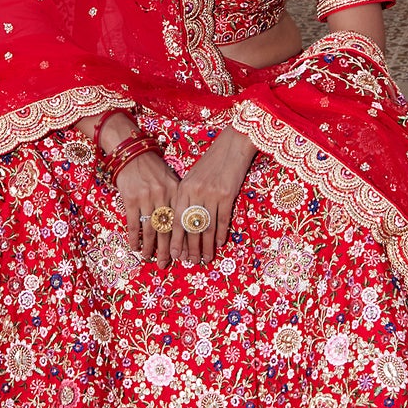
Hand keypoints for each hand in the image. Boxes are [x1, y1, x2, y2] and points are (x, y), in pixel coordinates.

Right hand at [116, 149, 179, 264]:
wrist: (132, 153)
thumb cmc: (153, 168)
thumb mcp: (171, 179)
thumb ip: (177, 199)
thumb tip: (184, 225)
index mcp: (177, 191)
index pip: (182, 221)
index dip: (182, 240)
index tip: (183, 255)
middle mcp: (164, 195)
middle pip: (168, 229)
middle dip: (167, 249)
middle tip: (165, 264)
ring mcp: (147, 197)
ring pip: (151, 229)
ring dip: (150, 247)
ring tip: (149, 258)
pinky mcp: (131, 199)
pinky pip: (133, 223)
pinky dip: (134, 237)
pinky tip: (135, 247)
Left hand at [171, 126, 255, 265]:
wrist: (232, 145)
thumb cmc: (213, 162)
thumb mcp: (194, 176)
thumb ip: (188, 197)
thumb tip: (185, 223)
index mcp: (183, 188)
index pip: (175, 219)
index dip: (175, 240)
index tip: (175, 255)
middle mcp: (194, 192)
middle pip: (190, 227)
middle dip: (190, 248)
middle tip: (192, 262)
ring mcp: (210, 194)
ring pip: (206, 227)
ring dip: (206, 246)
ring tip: (206, 259)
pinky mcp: (226, 194)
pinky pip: (222, 220)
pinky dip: (221, 234)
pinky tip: (219, 244)